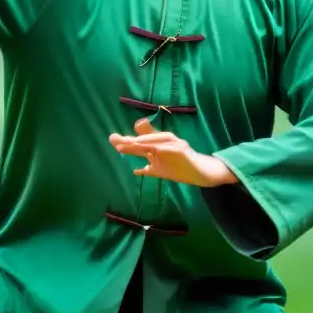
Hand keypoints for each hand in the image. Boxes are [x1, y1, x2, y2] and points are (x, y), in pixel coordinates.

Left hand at [108, 119, 237, 187]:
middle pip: (144, 139)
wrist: (200, 174)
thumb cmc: (180, 169)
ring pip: (155, 140)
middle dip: (129, 139)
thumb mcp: (161, 170)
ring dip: (143, 141)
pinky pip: (168, 146)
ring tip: (130, 143)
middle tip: (114, 138)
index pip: (139, 142)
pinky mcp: (181, 148)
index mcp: (157, 145)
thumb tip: (136, 170)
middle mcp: (164, 141)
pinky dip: (160, 146)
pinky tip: (151, 148)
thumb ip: (149, 168)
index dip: (127, 141)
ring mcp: (173, 143)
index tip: (112, 140)